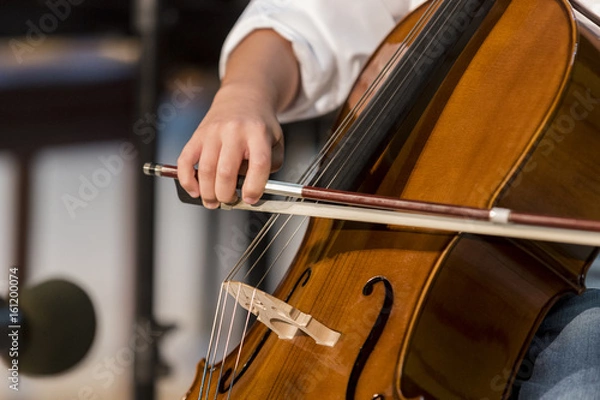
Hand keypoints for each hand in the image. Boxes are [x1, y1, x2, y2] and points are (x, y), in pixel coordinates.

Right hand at [177, 83, 283, 208]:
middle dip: (227, 195)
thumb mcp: (276, 142)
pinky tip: (195, 190)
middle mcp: (234, 131)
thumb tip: (251, 189)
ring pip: (205, 170)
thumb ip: (271, 166)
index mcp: (257, 133)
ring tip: (214, 201)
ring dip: (208, 193)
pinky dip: (187, 180)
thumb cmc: (258, 125)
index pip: (258, 164)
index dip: (254, 188)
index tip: (250, 199)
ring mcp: (213, 132)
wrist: (242, 98)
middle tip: (230, 200)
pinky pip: (185, 161)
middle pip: (226, 172)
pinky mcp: (197, 135)